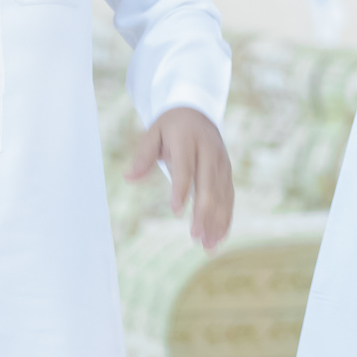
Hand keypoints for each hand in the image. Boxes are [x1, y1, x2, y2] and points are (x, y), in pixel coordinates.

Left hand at [126, 107, 233, 249]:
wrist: (196, 110)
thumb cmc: (169, 126)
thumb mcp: (152, 133)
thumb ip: (143, 156)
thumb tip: (129, 178)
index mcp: (188, 140)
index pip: (186, 167)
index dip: (181, 189)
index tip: (176, 211)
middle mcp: (209, 151)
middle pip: (209, 184)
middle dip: (204, 212)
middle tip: (196, 236)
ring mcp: (221, 162)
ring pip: (222, 194)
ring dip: (217, 221)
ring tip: (208, 246)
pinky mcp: (227, 172)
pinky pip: (228, 196)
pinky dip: (225, 217)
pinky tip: (219, 237)